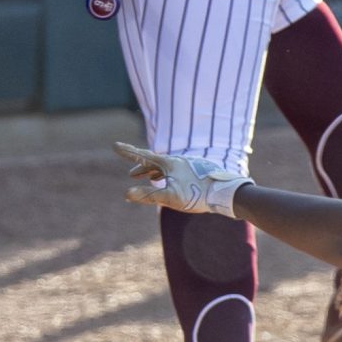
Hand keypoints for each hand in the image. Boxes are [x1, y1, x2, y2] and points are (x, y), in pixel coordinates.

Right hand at [115, 142, 247, 216]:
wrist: (226, 192)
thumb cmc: (198, 194)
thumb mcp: (170, 197)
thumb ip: (148, 195)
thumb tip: (127, 193)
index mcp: (169, 163)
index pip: (143, 156)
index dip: (128, 152)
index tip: (114, 145)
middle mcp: (178, 161)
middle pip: (154, 162)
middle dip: (141, 167)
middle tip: (131, 174)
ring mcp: (188, 165)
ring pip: (166, 167)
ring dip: (154, 172)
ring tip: (147, 178)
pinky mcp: (197, 172)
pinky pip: (176, 172)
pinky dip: (167, 176)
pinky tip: (170, 182)